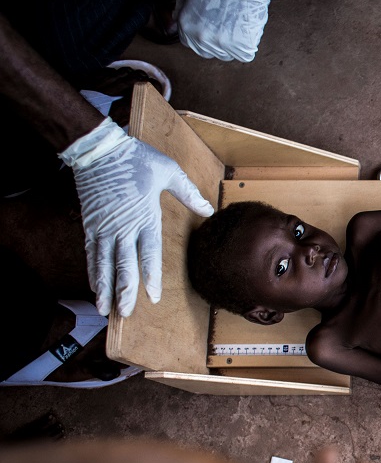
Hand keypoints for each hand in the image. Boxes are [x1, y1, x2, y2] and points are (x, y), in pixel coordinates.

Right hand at [59, 118, 213, 316]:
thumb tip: (208, 209)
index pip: (148, 254)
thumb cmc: (136, 158)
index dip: (150, 278)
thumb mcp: (168, 171)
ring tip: (104, 309)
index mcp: (144, 216)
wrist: (99, 149)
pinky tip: (95, 286)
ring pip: (103, 264)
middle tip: (126, 313)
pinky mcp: (90, 224)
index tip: (153, 297)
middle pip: (123, 265)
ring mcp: (104, 227)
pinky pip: (90, 252)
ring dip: (104, 288)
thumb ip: (188, 193)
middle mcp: (122, 226)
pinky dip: (92, 271)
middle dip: (125, 291)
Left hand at [175, 0, 282, 61]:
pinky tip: (246, 32)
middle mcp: (202, 38)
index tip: (208, 29)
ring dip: (231, 46)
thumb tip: (178, 17)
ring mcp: (222, 44)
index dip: (198, 36)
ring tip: (236, 28)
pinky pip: (244, 55)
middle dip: (213, 43)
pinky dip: (247, 46)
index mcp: (187, 26)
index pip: (188, 42)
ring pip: (226, 55)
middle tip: (224, 28)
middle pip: (206, 52)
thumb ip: (182, 7)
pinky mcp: (242, 47)